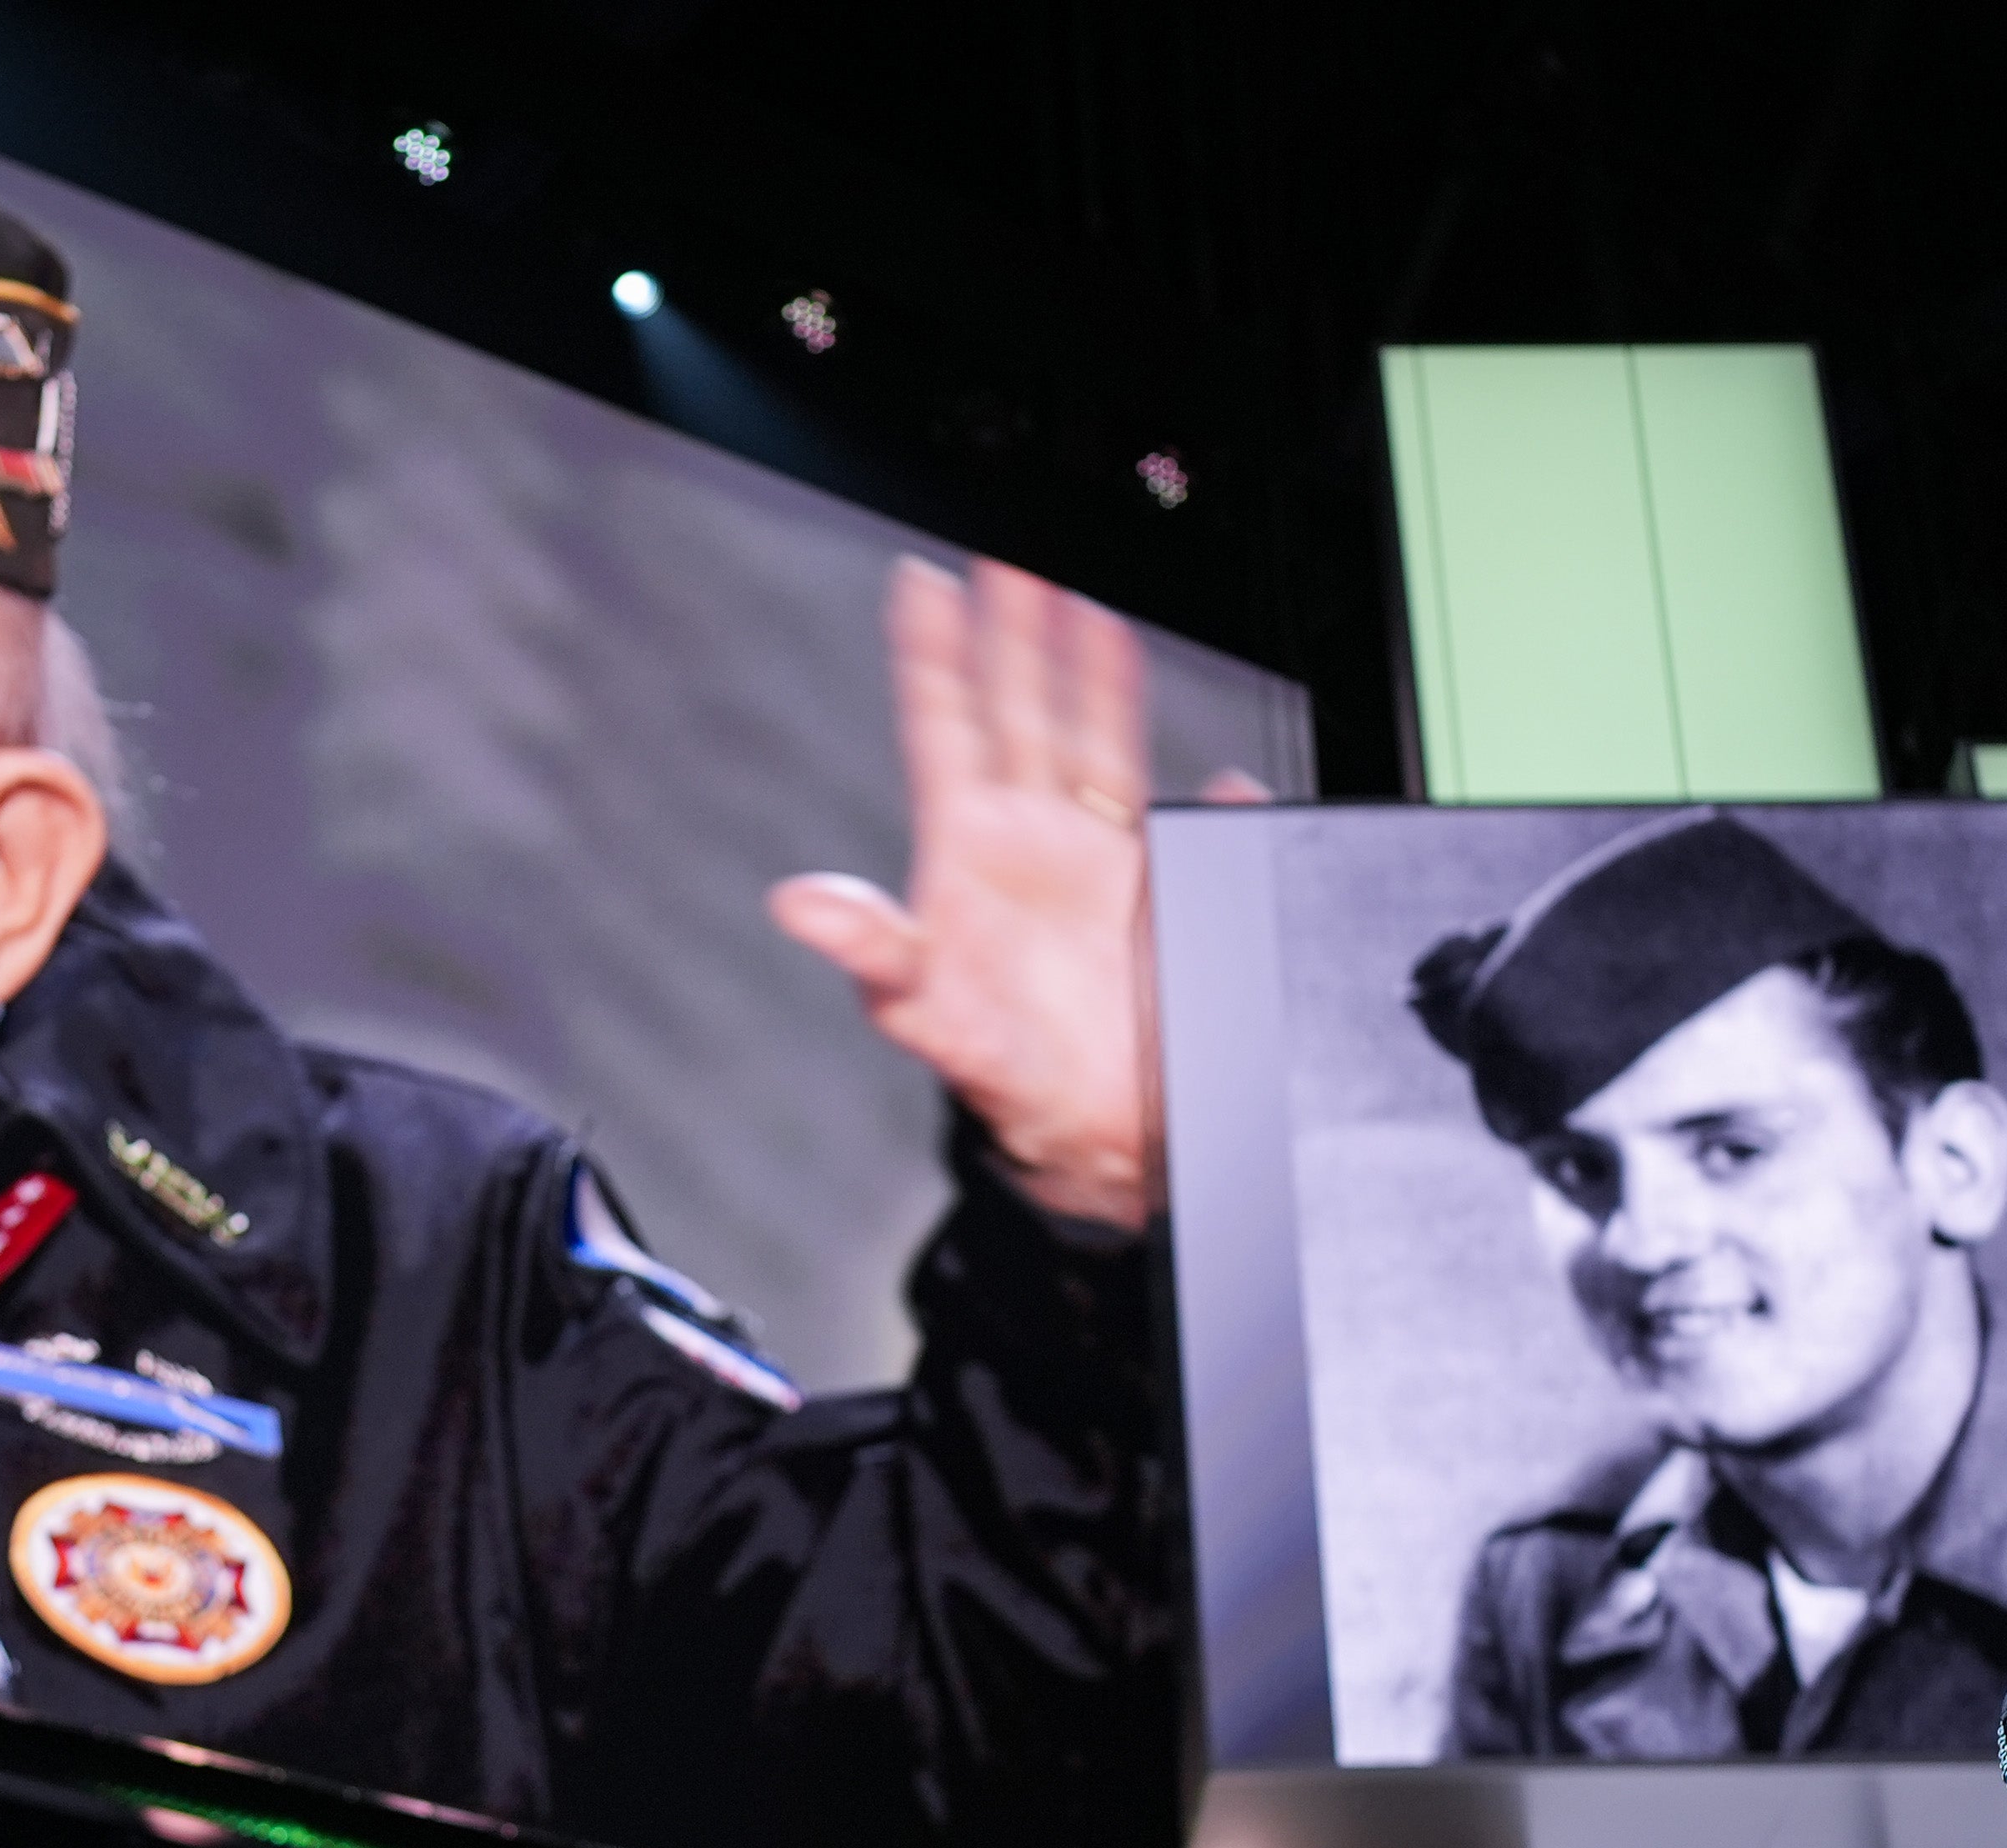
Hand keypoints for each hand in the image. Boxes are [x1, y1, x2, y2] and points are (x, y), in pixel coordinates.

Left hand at [770, 558, 1252, 1230]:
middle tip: (1005, 558)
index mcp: (967, 854)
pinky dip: (1192, 778)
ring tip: (1082, 603)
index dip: (931, 657)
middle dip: (1012, 634)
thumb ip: (871, 951)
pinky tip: (1209, 757)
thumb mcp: (924, 1014)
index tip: (920, 584)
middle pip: (1015, 711)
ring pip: (1087, 739)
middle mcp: (1025, 844)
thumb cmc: (1000, 1074)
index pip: (944, 730)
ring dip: (1085, 671)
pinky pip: (1168, 810)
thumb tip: (797, 903)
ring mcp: (1088, 860)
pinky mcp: (1148, 888)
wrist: (1096, 1130)